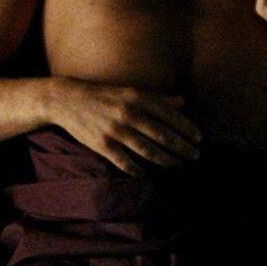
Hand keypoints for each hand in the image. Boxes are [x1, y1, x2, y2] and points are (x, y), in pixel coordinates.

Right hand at [48, 78, 202, 176]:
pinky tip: (147, 174)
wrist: (67, 100)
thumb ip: (157, 98)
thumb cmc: (103, 95)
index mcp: (137, 98)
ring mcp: (116, 131)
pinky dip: (139, 170)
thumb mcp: (130, 91)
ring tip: (178, 165)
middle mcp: (129, 114)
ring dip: (167, 161)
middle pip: (163, 136)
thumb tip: (182, 102)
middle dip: (182, 148)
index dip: (187, 128)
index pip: (170, 115)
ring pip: (148, 151)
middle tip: (195, 155)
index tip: (199, 138)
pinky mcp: (103, 145)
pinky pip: (126, 162)